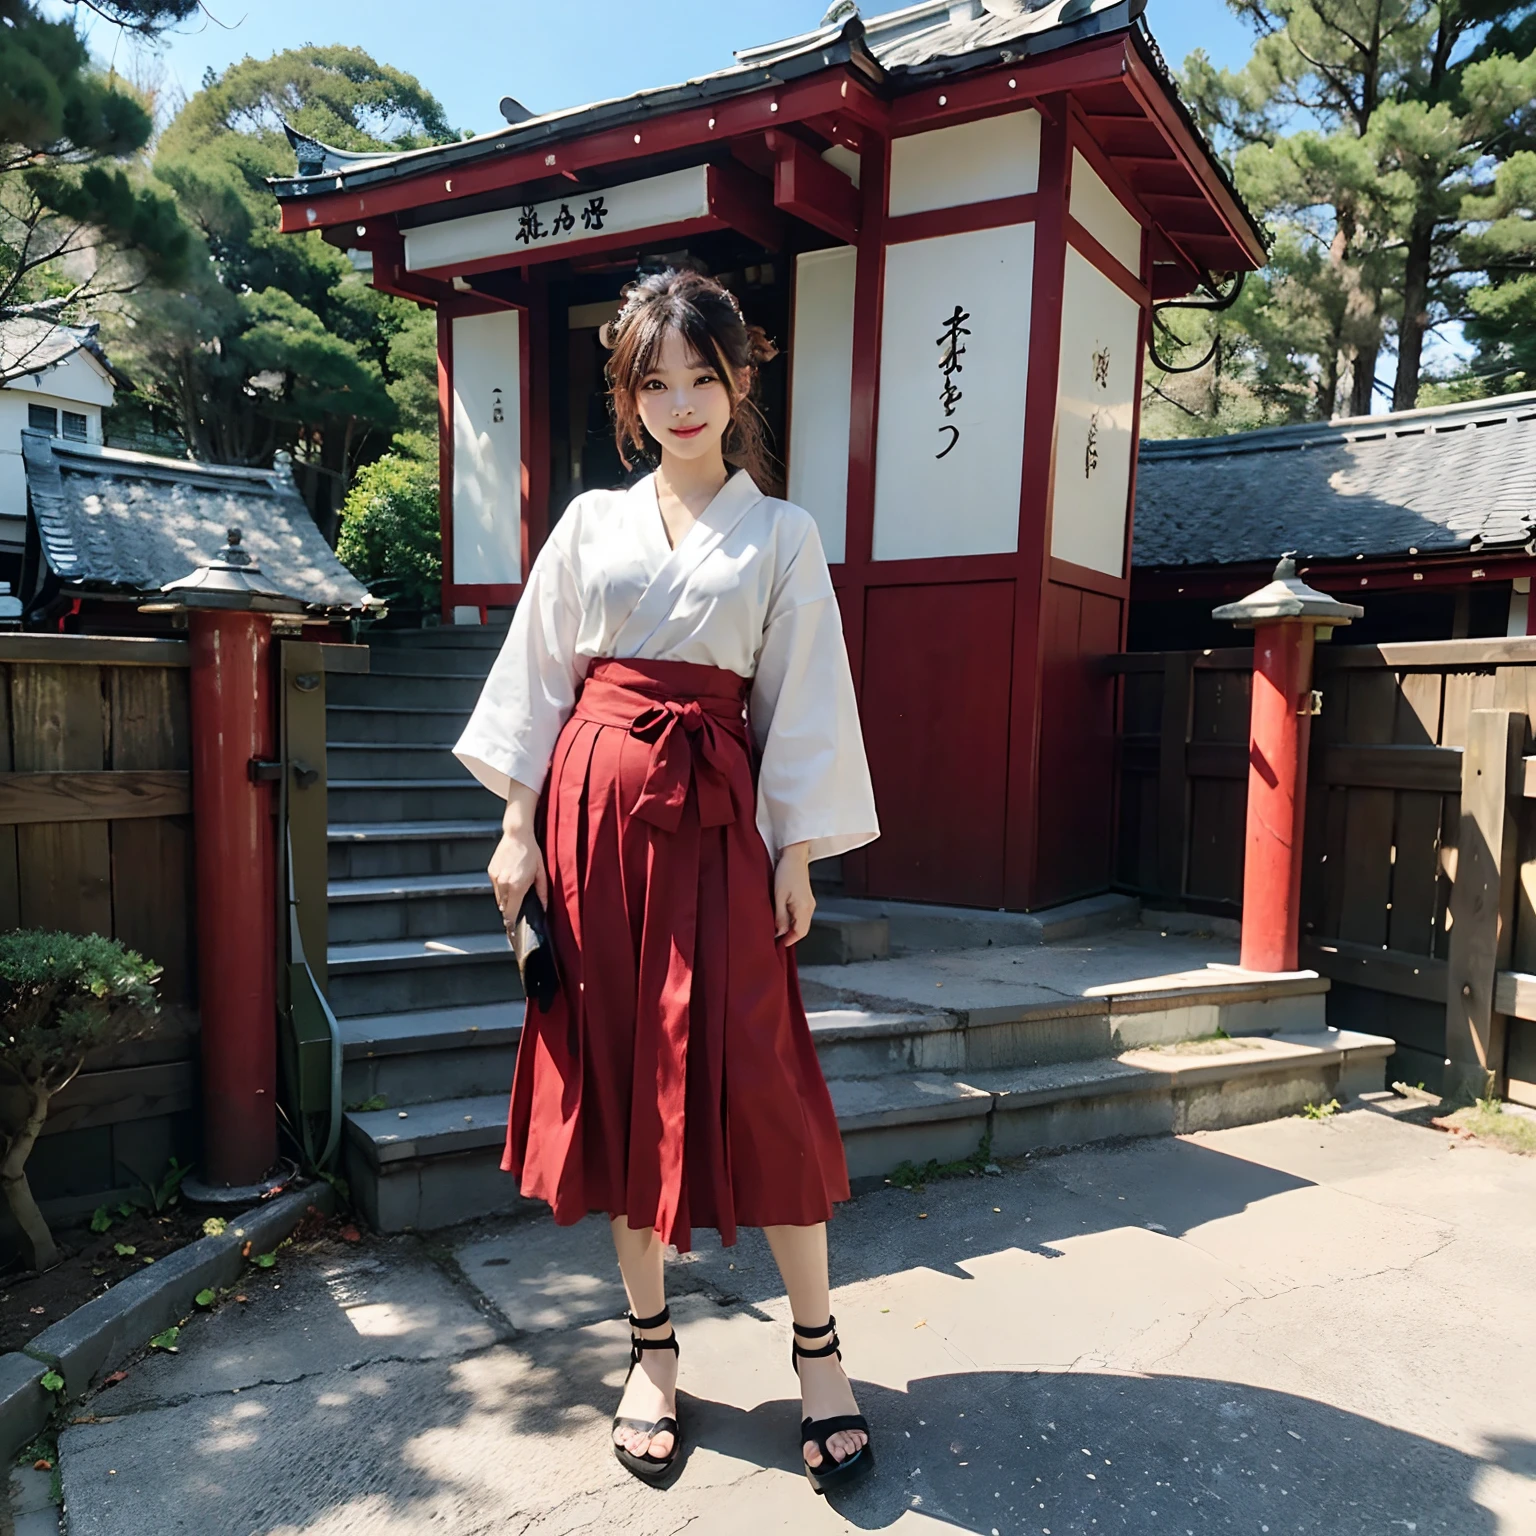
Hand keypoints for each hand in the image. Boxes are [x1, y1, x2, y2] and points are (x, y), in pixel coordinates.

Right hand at [489, 782, 548, 927]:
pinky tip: (510, 881)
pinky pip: (495, 887)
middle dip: (510, 911)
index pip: (511, 913)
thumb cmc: (532, 853)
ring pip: (498, 898)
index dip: (511, 923)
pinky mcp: (490, 871)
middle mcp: (503, 884)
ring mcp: (495, 878)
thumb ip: (542, 893)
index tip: (512, 930)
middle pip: (503, 907)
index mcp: (516, 886)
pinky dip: (501, 888)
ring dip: (506, 900)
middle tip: (517, 912)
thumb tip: (544, 909)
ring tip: (515, 892)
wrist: (517, 835)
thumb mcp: (541, 873)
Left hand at [773, 842, 814, 944]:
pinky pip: (801, 915)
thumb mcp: (779, 896)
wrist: (794, 856)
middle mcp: (810, 907)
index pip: (800, 932)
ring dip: (791, 928)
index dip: (789, 940)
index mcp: (804, 908)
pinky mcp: (806, 898)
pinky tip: (783, 918)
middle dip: (790, 936)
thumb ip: (780, 916)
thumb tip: (779, 932)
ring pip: (802, 923)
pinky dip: (793, 920)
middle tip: (776, 940)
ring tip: (777, 929)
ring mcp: (810, 903)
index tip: (778, 945)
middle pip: (802, 929)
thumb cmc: (786, 873)